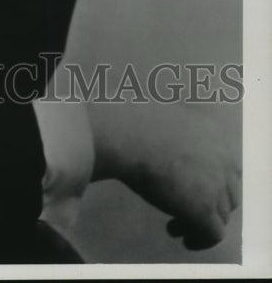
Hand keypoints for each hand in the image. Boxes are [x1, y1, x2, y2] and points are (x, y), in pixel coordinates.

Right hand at [87, 100, 240, 248]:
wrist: (130, 137)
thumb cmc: (138, 122)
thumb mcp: (171, 119)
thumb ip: (184, 134)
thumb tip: (175, 146)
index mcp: (216, 136)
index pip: (226, 168)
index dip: (211, 181)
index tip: (191, 186)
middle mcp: (224, 162)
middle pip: (228, 193)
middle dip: (209, 203)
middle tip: (183, 206)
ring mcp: (216, 188)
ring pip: (221, 215)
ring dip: (200, 220)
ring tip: (175, 224)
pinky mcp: (203, 211)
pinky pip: (212, 235)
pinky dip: (200, 239)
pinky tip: (182, 237)